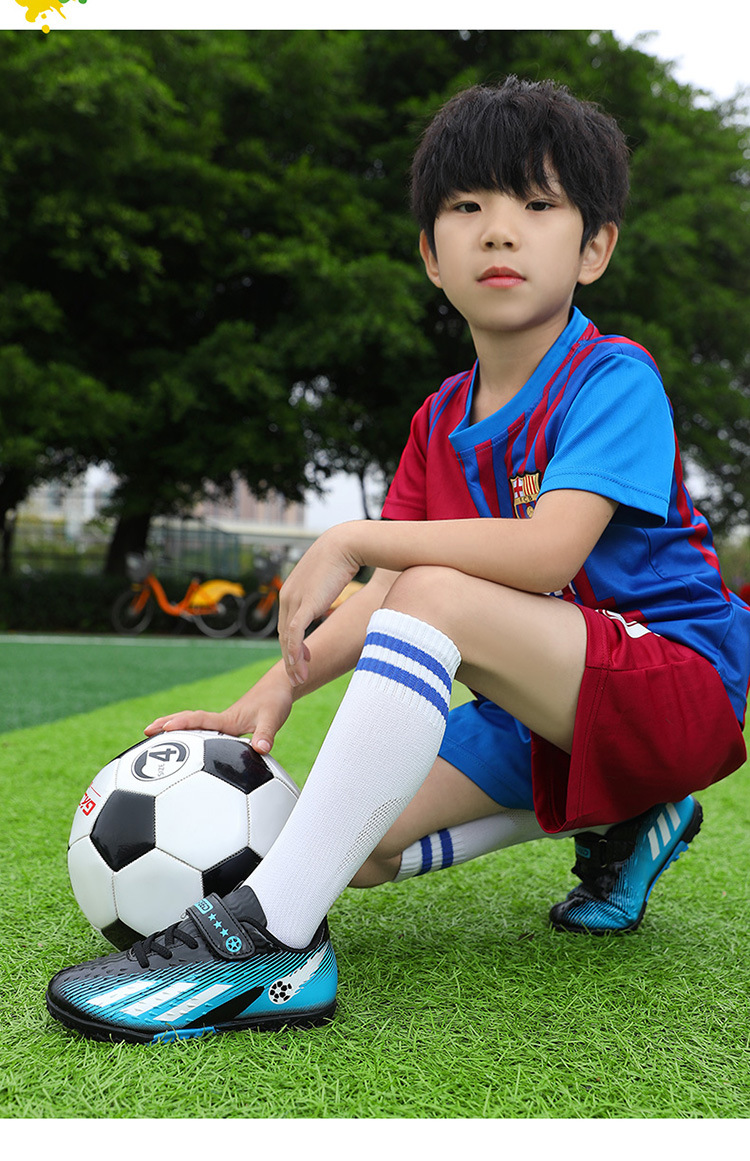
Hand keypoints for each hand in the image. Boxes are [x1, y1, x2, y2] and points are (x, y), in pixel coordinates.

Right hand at [143, 671, 293, 753]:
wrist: (280, 687)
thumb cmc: (275, 701)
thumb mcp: (273, 719)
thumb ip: (266, 735)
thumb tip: (260, 750)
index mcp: (227, 720)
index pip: (200, 721)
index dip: (182, 725)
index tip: (164, 729)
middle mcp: (221, 721)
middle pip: (188, 721)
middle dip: (167, 724)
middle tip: (145, 732)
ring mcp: (223, 723)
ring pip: (193, 725)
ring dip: (174, 727)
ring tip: (153, 735)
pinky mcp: (228, 726)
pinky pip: (203, 731)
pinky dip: (189, 734)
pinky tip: (186, 744)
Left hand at [278, 524, 361, 685]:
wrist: (346, 543)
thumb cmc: (342, 558)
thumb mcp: (327, 578)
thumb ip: (322, 591)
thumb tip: (329, 597)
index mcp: (291, 591)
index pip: (287, 625)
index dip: (293, 646)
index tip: (302, 660)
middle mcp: (287, 597)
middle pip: (284, 635)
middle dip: (290, 659)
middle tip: (297, 678)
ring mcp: (294, 600)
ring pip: (288, 638)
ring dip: (293, 661)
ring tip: (300, 678)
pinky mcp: (305, 604)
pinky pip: (295, 634)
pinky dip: (296, 652)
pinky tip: (300, 665)